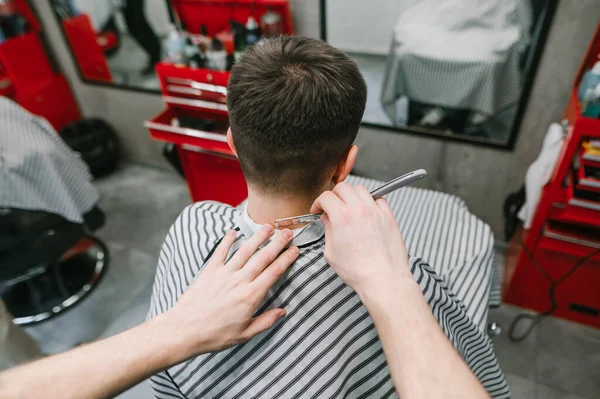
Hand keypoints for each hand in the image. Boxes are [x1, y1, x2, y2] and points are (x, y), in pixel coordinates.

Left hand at [162, 225, 297, 357]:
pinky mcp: (209, 272)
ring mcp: (224, 274)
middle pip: (262, 257)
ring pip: (244, 250)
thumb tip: (282, 312)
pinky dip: (227, 241)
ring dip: (257, 237)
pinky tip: (233, 231)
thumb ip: (265, 321)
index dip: (286, 259)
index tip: (295, 250)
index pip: (274, 273)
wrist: (184, 331)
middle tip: (287, 232)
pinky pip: (220, 252)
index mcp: (251, 296)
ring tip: (267, 226)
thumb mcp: (245, 335)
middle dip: (277, 243)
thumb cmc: (215, 335)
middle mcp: (239, 281)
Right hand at [310, 182, 410, 295]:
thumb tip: (328, 220)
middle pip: (343, 187)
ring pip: (361, 190)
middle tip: (332, 206)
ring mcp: (376, 211)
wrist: (383, 278)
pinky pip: (379, 199)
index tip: (319, 209)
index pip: (326, 197)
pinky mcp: (388, 217)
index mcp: (342, 217)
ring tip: (350, 208)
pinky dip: (371, 202)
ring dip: (352, 195)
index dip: (318, 202)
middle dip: (334, 195)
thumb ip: (328, 231)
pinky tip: (368, 212)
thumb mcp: (331, 253)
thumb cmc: (358, 271)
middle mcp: (359, 210)